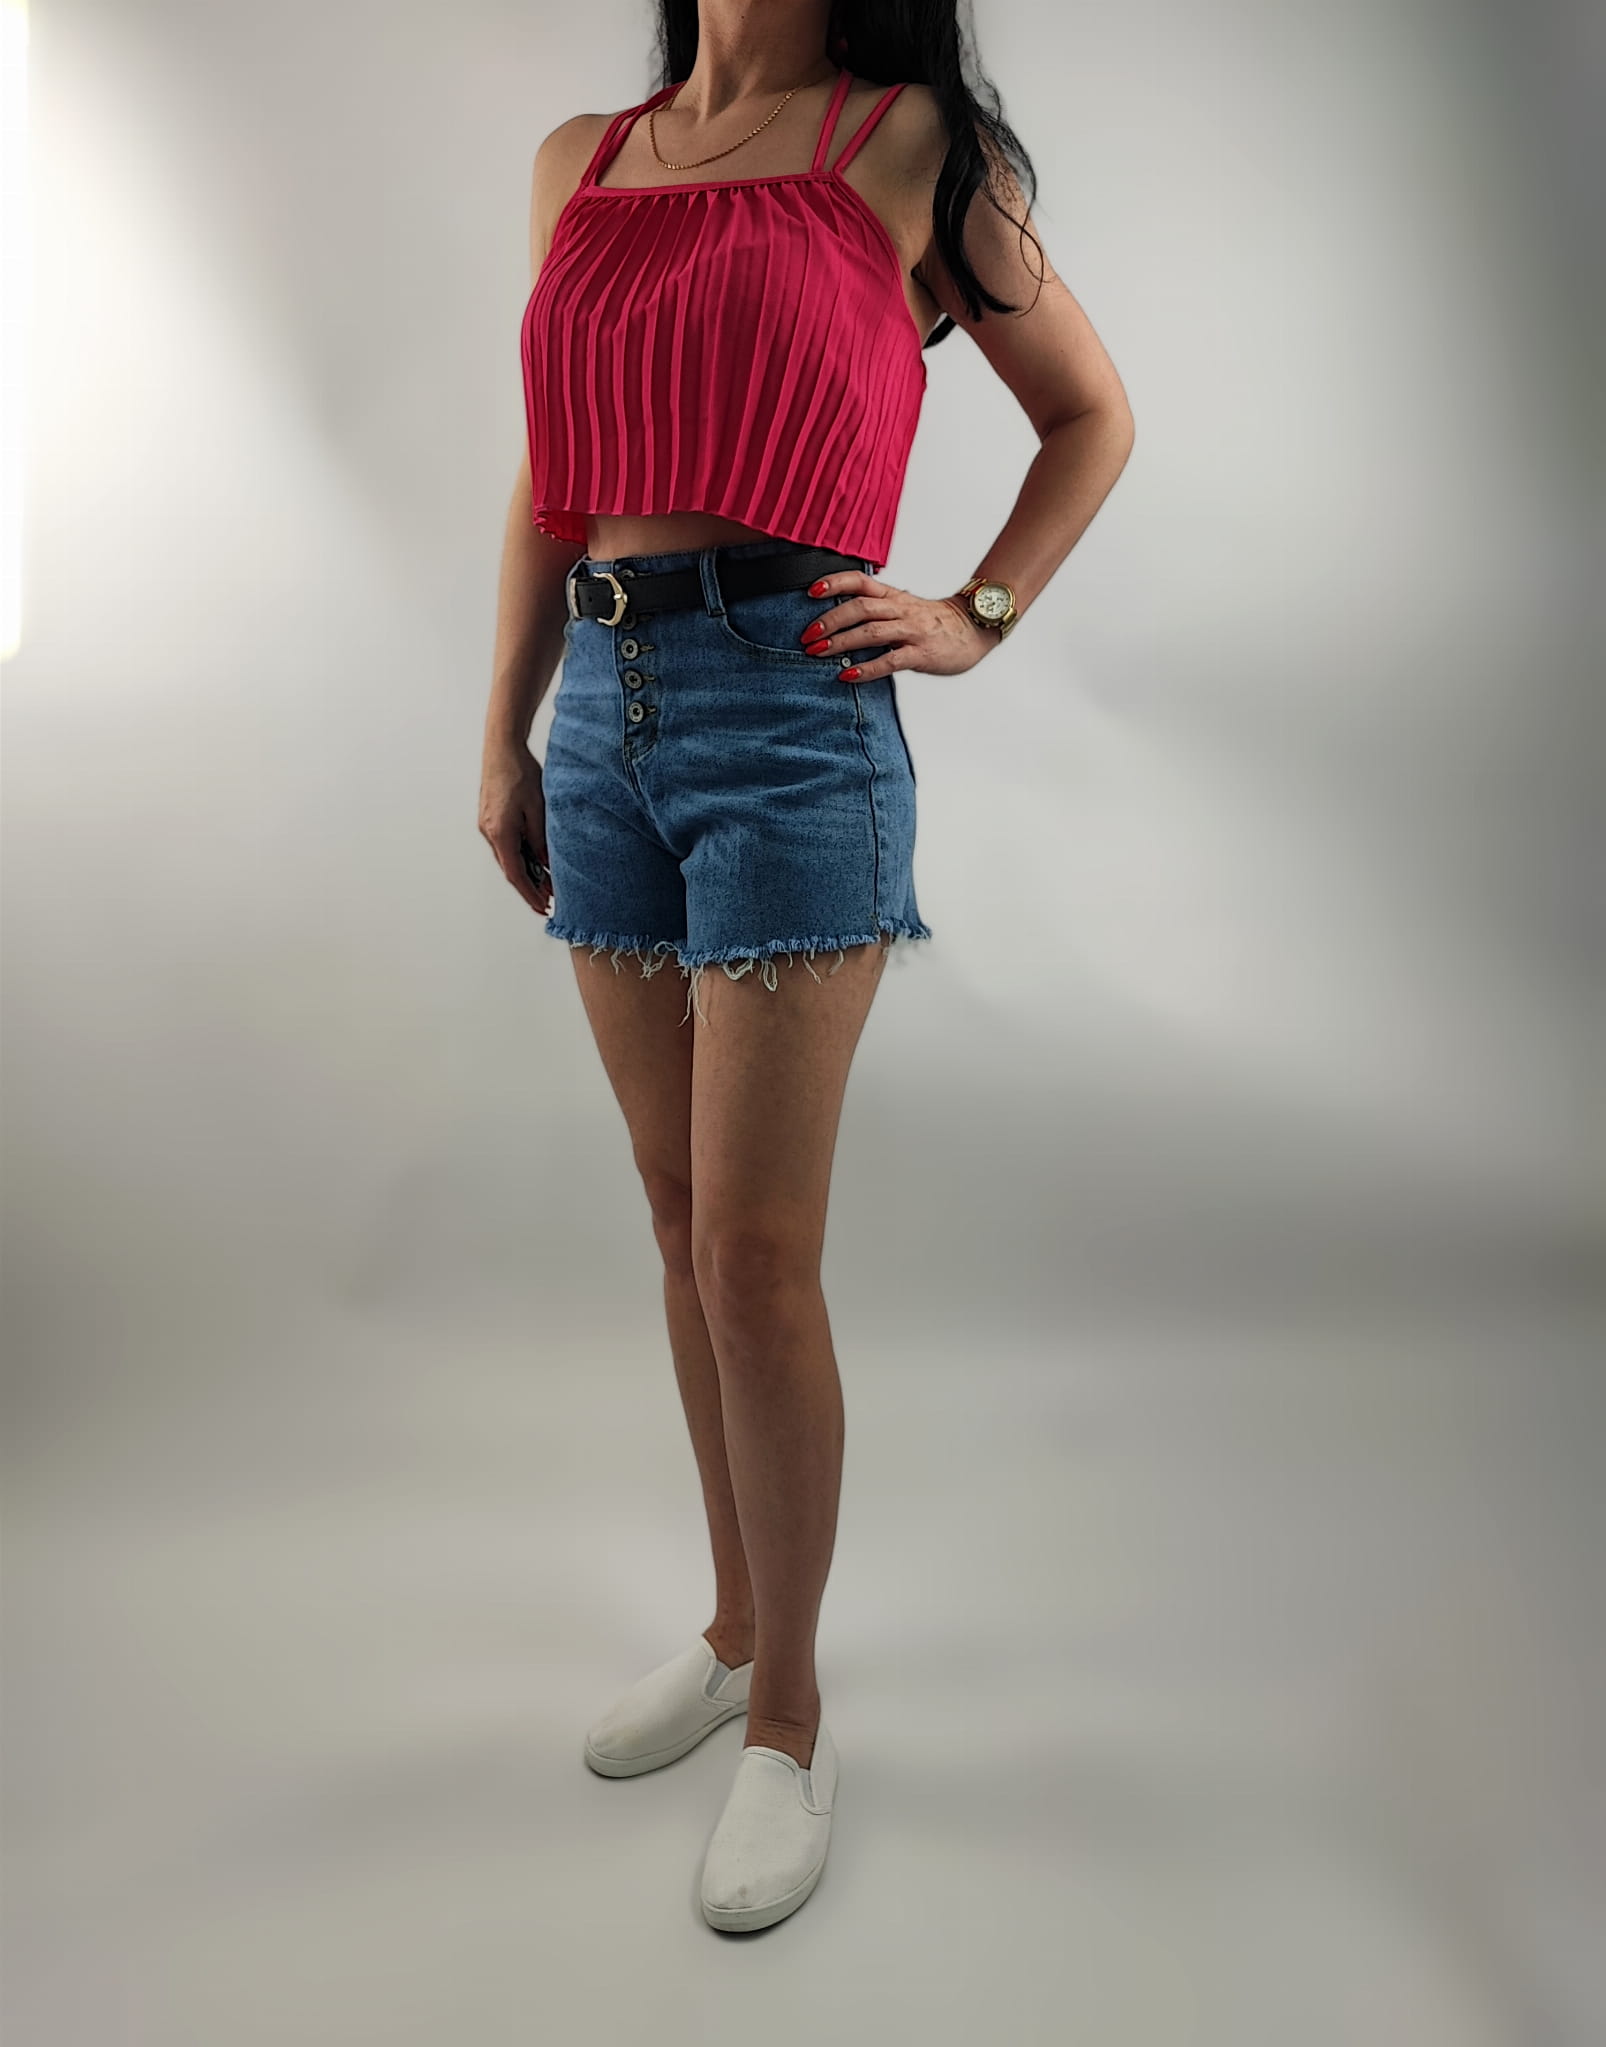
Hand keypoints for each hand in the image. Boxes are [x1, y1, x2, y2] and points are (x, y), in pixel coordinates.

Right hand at [479, 747, 552, 916]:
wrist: (502, 747)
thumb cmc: (520, 772)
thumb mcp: (539, 808)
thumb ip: (541, 839)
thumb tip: (545, 863)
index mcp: (500, 833)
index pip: (516, 874)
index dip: (530, 894)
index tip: (542, 906)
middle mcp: (489, 832)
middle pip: (510, 869)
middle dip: (530, 886)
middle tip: (550, 898)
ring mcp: (487, 825)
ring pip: (507, 857)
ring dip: (526, 871)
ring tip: (547, 881)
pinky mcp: (489, 818)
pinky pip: (505, 844)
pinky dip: (520, 855)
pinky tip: (535, 857)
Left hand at [796, 569, 996, 680]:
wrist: (973, 630)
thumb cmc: (933, 623)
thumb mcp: (903, 607)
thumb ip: (876, 609)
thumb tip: (838, 618)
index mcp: (894, 596)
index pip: (861, 582)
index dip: (835, 583)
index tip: (810, 591)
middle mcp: (901, 609)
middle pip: (860, 607)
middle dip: (830, 620)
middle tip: (807, 635)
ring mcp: (912, 631)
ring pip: (872, 631)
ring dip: (841, 642)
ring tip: (818, 652)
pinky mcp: (921, 653)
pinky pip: (890, 660)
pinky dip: (866, 669)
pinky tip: (848, 675)